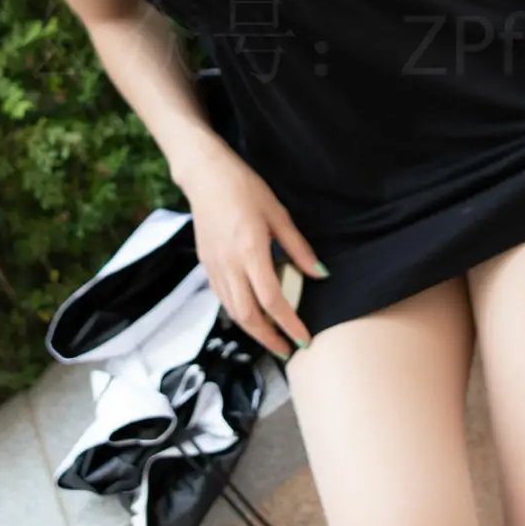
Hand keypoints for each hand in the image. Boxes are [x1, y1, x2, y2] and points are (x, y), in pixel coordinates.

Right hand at [181, 145, 321, 361]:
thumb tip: (319, 273)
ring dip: (253, 331)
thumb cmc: (244, 188)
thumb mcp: (278, 214)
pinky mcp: (206, 264)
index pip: (272, 300)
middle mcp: (230, 264)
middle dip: (269, 338)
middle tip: (287, 349)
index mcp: (251, 251)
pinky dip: (238, 313)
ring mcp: (215, 265)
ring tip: (272, 337)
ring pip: (232, 311)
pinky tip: (252, 314)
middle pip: (248, 315)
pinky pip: (222, 298)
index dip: (289, 324)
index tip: (303, 339)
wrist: (205, 175)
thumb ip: (298, 248)